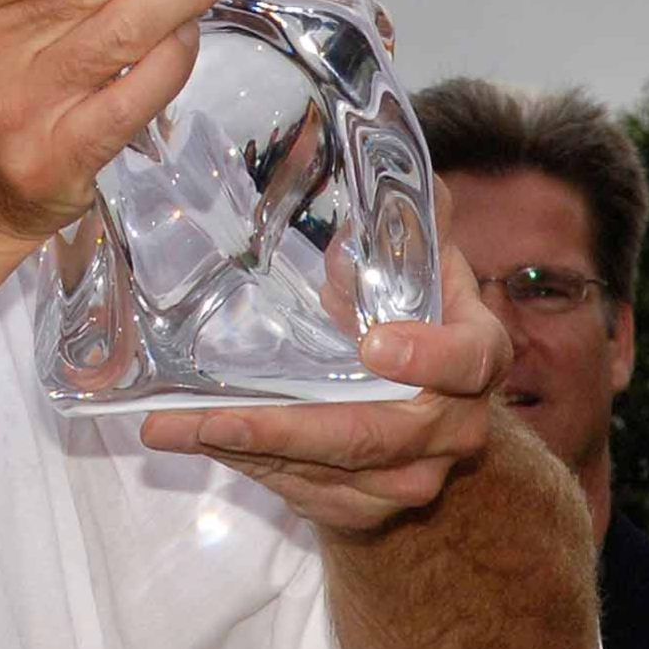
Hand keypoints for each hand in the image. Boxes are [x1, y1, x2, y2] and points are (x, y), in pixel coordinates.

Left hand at [138, 241, 512, 533]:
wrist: (429, 404)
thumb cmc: (410, 312)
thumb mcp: (409, 260)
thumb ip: (399, 215)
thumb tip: (378, 141)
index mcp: (475, 351)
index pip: (469, 357)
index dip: (428, 355)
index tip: (373, 344)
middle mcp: (456, 425)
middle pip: (376, 435)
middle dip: (286, 428)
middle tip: (212, 417)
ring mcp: (416, 475)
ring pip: (333, 474)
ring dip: (250, 452)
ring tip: (174, 428)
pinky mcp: (372, 507)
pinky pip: (312, 496)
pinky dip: (255, 469)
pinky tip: (202, 441)